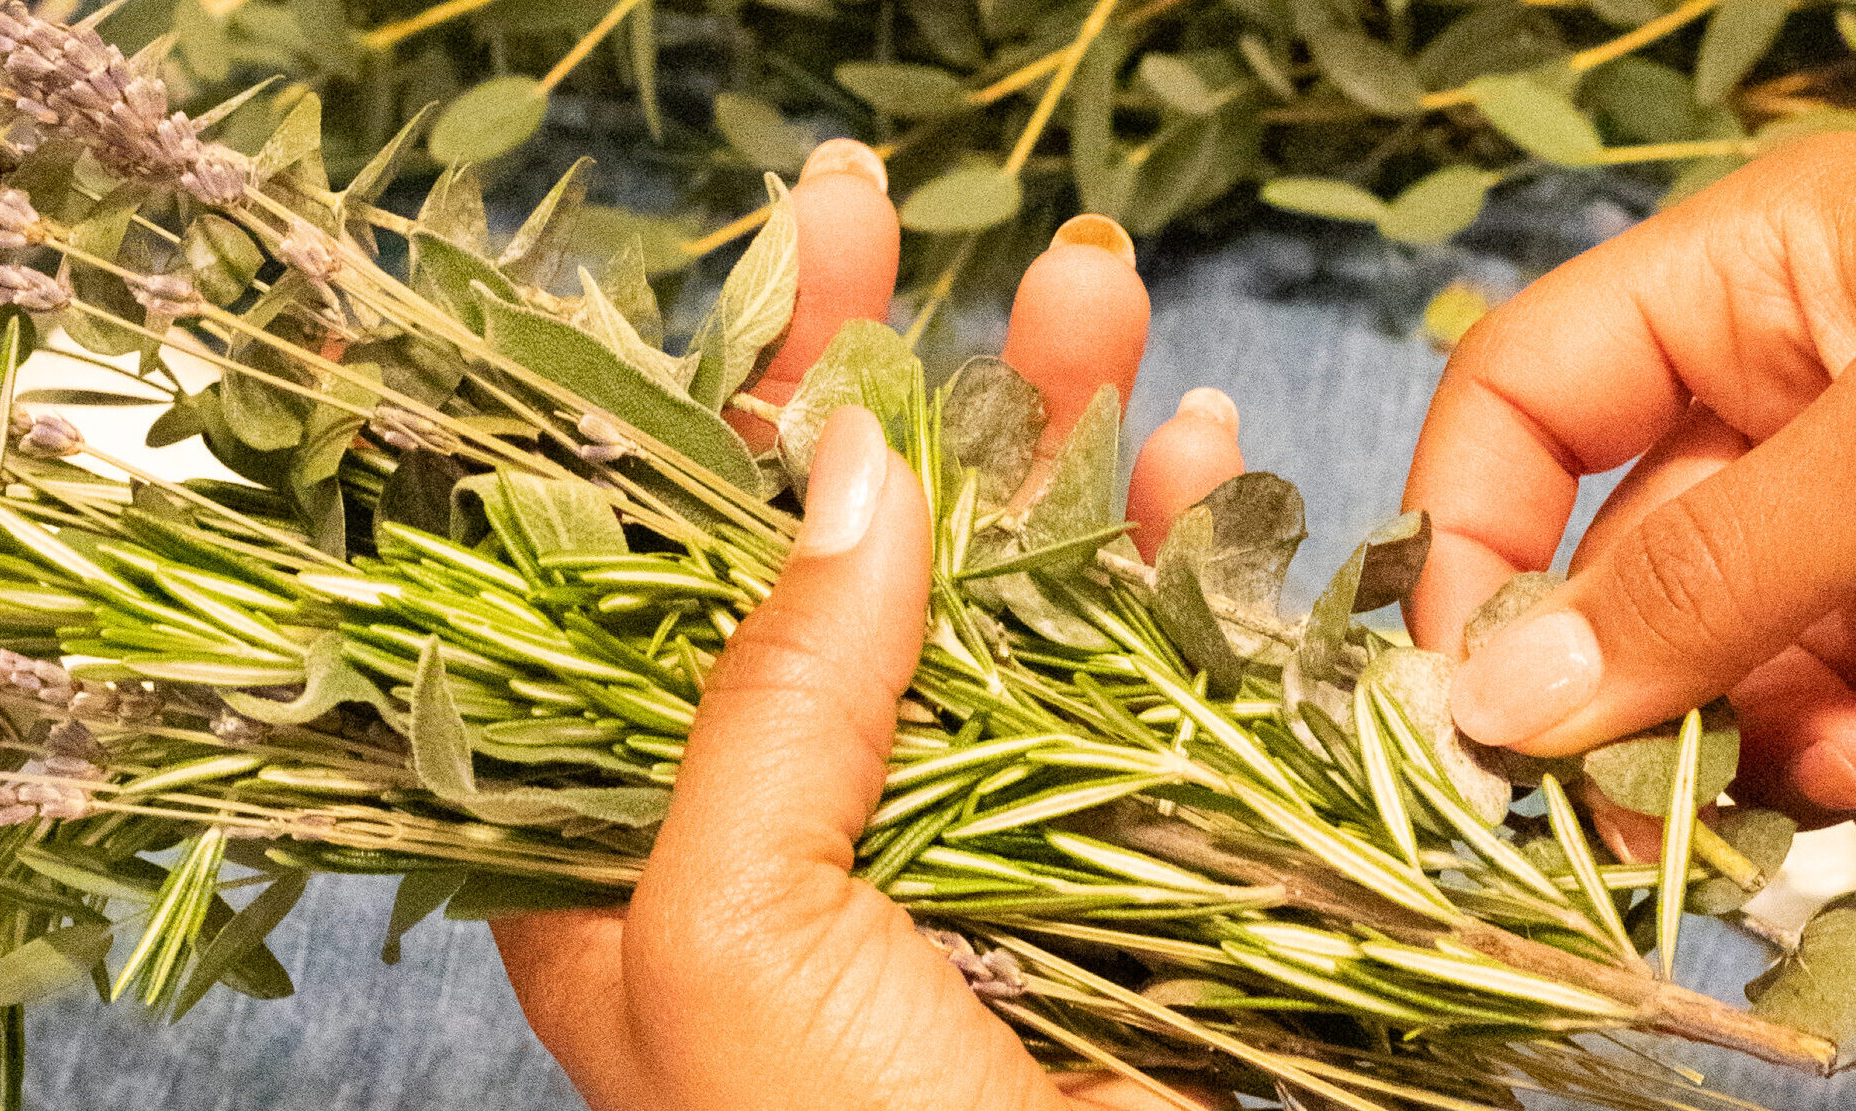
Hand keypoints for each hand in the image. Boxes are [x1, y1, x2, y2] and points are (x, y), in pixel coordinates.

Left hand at [490, 139, 1238, 1109]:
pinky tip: (1203, 475)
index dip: (735, 401)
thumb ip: (768, 703)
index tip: (802, 248)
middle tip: (938, 230)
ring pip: (1020, 599)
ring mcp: (984, 843)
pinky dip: (1186, 574)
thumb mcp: (731, 942)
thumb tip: (846, 476)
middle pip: (858, 556)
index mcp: (651, 854)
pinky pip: (1156, 689)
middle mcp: (813, 833)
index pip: (673, 575)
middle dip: (909, 382)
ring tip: (1101, 303)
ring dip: (1062, 442)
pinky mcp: (1132, 869)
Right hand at [1406, 134, 1855, 854]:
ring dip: (1783, 745)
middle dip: (1651, 689)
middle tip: (1655, 810)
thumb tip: (1497, 704)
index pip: (1531, 398)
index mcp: (1753, 280)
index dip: (1472, 532)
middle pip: (1635, 564)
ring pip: (1750, 665)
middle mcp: (1801, 393)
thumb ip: (1704, 582)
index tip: (1469, 689)